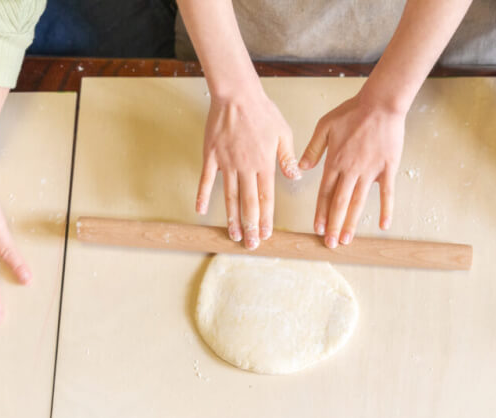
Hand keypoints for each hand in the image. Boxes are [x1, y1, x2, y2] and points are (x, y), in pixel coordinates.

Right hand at [195, 89, 300, 249]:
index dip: (267, 218)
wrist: (236, 94)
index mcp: (264, 164)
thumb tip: (295, 176)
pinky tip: (200, 211)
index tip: (267, 233)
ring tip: (234, 234)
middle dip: (251, 225)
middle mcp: (245, 168)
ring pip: (229, 196)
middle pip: (248, 203)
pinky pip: (206, 180)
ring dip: (231, 217)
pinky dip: (202, 196)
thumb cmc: (261, 111)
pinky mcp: (211, 156)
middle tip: (251, 243)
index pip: (267, 197)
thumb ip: (287, 158)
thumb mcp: (283, 133)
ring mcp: (226, 163)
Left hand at [299, 92, 404, 247]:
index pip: (325, 193)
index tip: (318, 229)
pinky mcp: (387, 168)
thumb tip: (301, 168)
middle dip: (334, 225)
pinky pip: (386, 193)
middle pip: (340, 203)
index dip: (321, 213)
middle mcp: (350, 170)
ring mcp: (369, 171)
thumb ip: (312, 149)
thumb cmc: (352, 112)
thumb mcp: (324, 126)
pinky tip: (383, 225)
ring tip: (347, 240)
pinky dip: (385, 210)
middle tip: (331, 243)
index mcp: (334, 162)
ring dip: (352, 222)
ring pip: (358, 202)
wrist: (380, 104)